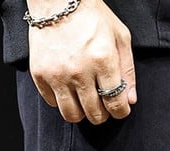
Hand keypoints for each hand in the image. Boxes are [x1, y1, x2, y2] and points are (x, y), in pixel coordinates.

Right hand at [27, 0, 136, 124]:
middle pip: (94, 114)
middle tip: (102, 104)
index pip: (116, 103)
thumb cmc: (91, 15)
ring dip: (82, 112)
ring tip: (85, 100)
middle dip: (103, 113)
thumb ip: (128, 71)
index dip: (121, 111)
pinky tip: (68, 88)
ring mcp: (57, 74)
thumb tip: (130, 100)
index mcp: (103, 60)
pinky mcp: (40, 74)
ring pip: (72, 115)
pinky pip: (53, 103)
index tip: (120, 108)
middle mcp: (79, 71)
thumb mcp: (120, 36)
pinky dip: (62, 100)